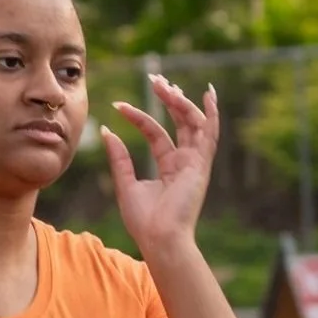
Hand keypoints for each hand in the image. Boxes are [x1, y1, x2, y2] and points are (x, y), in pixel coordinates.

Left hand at [109, 75, 221, 256]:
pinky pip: (210, 134)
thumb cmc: (144, 220)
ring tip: (164, 83)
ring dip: (180, 101)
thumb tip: (107, 131)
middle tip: (154, 78)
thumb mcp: (125, 183)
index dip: (138, 116)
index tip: (118, 105)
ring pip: (193, 122)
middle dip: (168, 98)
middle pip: (180, 121)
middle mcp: (185, 161)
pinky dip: (211, 114)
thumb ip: (119, 157)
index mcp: (170, 166)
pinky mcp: (201, 165)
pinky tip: (209, 94)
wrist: (159, 239)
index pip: (156, 132)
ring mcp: (196, 162)